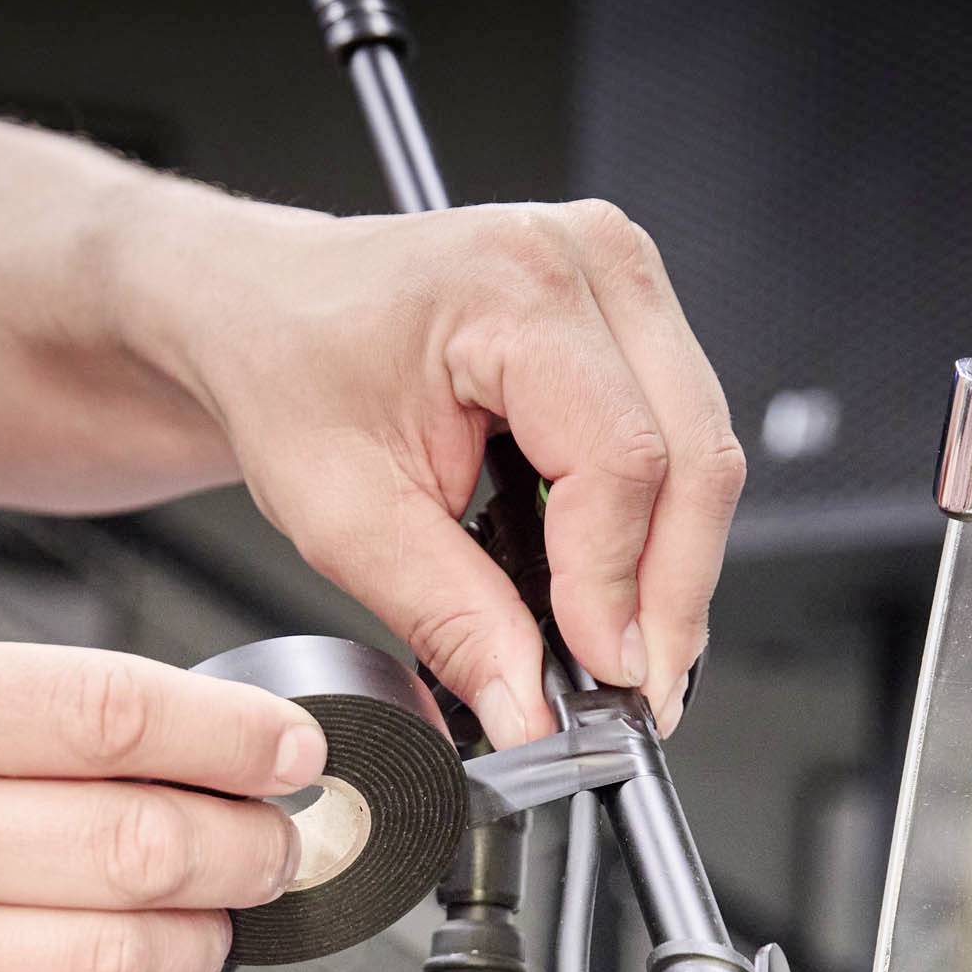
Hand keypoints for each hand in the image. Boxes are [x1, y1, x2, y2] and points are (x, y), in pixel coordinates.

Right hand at [0, 630, 323, 971]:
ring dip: (201, 941)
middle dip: (248, 848)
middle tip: (275, 842)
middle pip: (139, 848)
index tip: (290, 753)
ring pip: (118, 965)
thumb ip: (7, 697)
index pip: (113, 715)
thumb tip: (180, 737)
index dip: (234, 738)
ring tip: (209, 914)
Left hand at [132, 197, 745, 746]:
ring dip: (675, 571)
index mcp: (513, 286)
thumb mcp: (345, 519)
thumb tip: (528, 710)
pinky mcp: (629, 318)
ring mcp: (620, 281)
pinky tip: (623, 591)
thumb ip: (450, 620)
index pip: (620, 460)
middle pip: (693, 457)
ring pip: (705, 452)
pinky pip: (683, 436)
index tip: (604, 678)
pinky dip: (662, 528)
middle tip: (638, 698)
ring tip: (629, 658)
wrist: (267, 309)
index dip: (618, 587)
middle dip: (670, 598)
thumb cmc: (290, 371)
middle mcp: (587, 262)